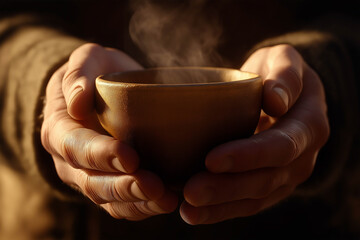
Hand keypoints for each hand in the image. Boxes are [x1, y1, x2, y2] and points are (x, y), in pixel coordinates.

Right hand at [41, 43, 177, 219]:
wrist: (99, 92)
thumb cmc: (96, 73)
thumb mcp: (87, 59)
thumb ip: (78, 72)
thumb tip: (78, 101)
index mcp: (59, 129)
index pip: (75, 146)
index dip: (100, 155)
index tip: (129, 157)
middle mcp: (70, 160)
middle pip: (92, 181)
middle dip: (124, 187)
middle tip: (155, 186)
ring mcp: (88, 175)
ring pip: (108, 199)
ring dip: (136, 202)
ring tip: (166, 200)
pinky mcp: (108, 182)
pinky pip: (121, 205)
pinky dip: (142, 207)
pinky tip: (166, 201)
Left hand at [180, 44, 329, 223]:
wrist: (282, 94)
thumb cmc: (277, 73)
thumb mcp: (284, 60)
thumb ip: (285, 74)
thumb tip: (277, 101)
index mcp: (309, 125)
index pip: (281, 145)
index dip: (248, 155)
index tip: (211, 159)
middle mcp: (302, 157)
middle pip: (266, 179)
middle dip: (227, 187)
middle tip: (191, 192)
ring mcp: (286, 175)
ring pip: (255, 197)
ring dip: (220, 206)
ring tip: (189, 210)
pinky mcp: (270, 185)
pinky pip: (248, 203)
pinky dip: (221, 210)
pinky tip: (194, 214)